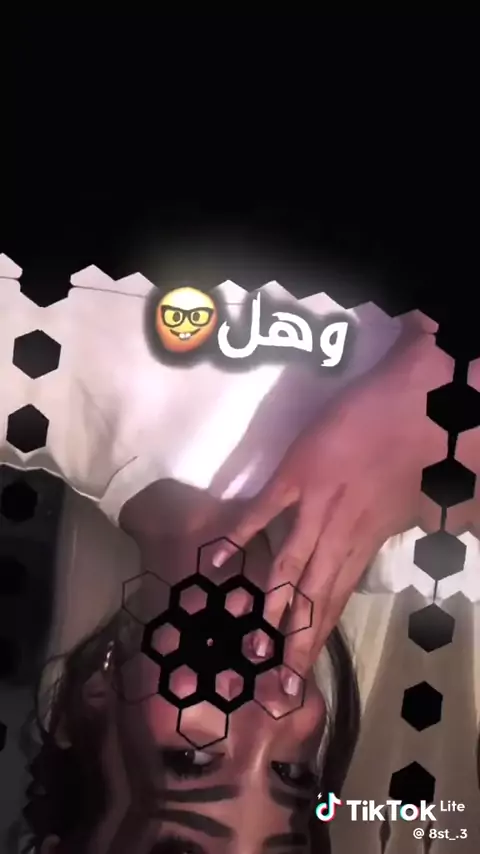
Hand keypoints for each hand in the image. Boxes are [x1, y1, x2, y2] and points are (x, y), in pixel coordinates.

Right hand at [213, 322, 453, 693]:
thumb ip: (385, 530)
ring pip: (291, 564)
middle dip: (294, 643)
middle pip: (314, 596)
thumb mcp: (408, 502)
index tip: (296, 681)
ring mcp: (316, 505)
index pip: (334, 602)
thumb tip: (367, 550)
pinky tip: (218, 562)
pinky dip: (241, 535)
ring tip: (253, 644)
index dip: (315, 642)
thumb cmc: (416, 448)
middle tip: (273, 685)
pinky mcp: (296, 474)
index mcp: (365, 541)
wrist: (418, 404)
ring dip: (273, 605)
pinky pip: (265, 511)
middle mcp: (340, 534)